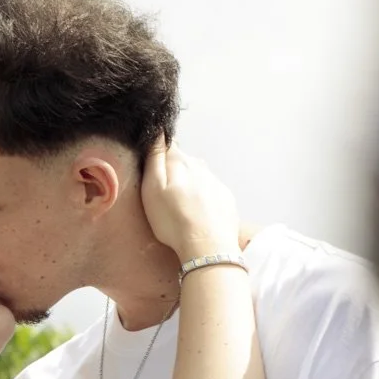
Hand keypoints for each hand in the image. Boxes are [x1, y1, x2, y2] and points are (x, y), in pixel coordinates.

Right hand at [140, 137, 240, 259]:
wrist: (208, 248)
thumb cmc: (174, 221)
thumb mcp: (153, 188)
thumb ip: (155, 157)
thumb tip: (158, 131)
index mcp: (180, 162)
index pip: (167, 145)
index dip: (158, 153)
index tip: (153, 168)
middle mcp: (200, 167)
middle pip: (183, 162)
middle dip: (174, 173)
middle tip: (164, 196)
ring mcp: (216, 182)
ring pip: (198, 177)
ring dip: (189, 187)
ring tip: (180, 209)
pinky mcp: (226, 198)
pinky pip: (210, 192)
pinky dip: (202, 199)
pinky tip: (196, 216)